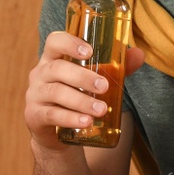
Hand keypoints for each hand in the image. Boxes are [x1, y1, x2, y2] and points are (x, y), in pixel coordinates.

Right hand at [24, 32, 145, 150]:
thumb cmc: (76, 97)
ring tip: (101, 110)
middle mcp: (40, 73)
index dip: (69, 42)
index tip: (89, 50)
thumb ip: (115, 68)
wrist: (56, 133)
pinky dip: (71, 118)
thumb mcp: (93, 82)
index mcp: (53, 58)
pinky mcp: (34, 115)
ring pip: (56, 92)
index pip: (54, 41)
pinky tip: (86, 122)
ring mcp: (34, 94)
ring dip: (81, 101)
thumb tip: (139, 54)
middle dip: (83, 77)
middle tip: (104, 86)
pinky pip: (52, 115)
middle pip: (58, 68)